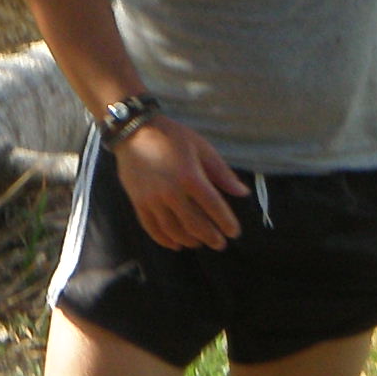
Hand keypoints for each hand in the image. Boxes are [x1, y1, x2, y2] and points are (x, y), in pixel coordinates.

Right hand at [114, 118, 247, 249]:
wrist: (134, 131)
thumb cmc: (172, 137)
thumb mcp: (202, 148)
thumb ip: (222, 173)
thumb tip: (243, 193)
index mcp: (190, 177)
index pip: (213, 206)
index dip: (226, 222)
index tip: (234, 233)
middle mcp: (171, 192)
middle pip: (194, 223)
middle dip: (210, 237)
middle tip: (220, 244)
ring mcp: (152, 199)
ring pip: (173, 230)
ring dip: (189, 240)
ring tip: (199, 243)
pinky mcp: (138, 202)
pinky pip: (151, 227)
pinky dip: (164, 239)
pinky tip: (175, 244)